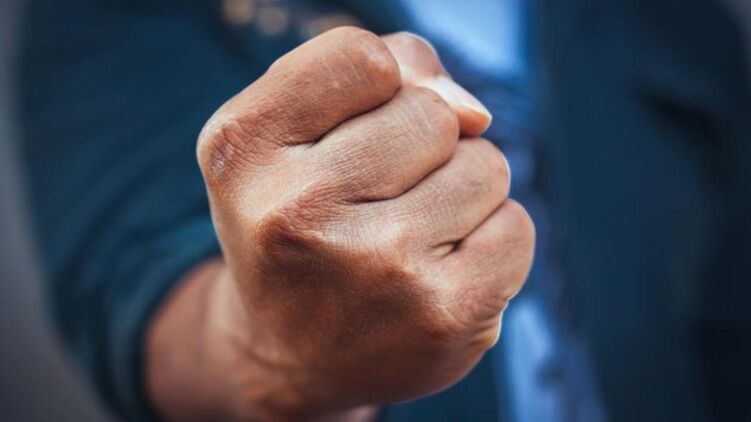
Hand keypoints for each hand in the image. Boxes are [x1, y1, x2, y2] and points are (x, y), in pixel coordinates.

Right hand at [148, 27, 533, 421]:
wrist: (287, 356)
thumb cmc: (300, 222)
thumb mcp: (290, 133)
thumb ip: (380, 76)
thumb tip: (474, 112)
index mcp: (244, 149)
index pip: (362, 56)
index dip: (375, 86)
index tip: (348, 132)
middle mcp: (298, 210)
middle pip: (433, 113)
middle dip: (421, 146)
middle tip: (373, 201)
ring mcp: (375, 268)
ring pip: (485, 166)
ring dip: (459, 192)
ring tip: (404, 238)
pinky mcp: (442, 316)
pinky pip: (516, 227)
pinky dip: (490, 240)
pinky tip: (438, 273)